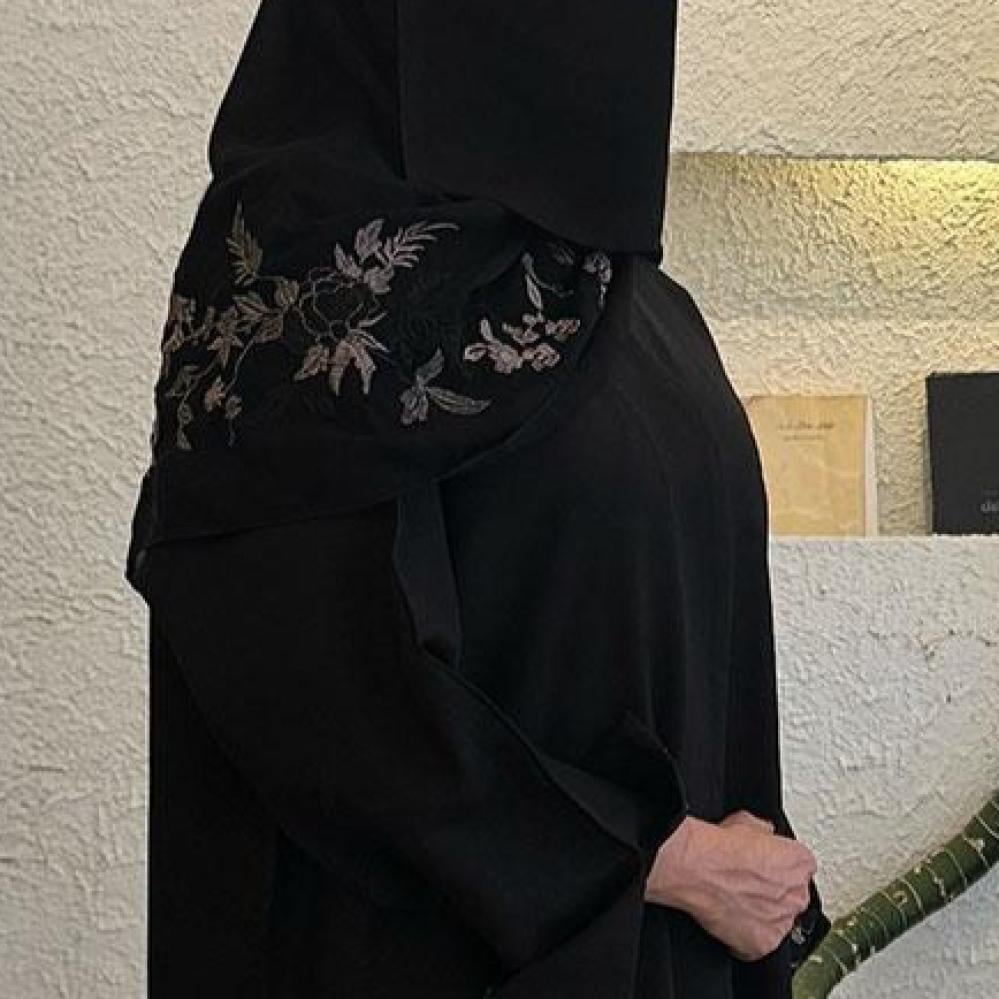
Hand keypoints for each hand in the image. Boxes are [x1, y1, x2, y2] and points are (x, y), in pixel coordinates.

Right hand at [644, 811, 816, 961]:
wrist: (697, 868)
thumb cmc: (719, 847)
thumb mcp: (747, 822)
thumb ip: (765, 833)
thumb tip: (761, 835)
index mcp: (800, 863)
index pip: (800, 867)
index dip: (779, 866)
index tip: (764, 867)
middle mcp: (797, 895)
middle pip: (793, 896)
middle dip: (774, 893)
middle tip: (748, 885)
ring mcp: (781, 922)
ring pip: (778, 921)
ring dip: (762, 915)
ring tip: (735, 902)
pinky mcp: (763, 944)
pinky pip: (759, 944)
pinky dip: (746, 936)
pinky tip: (730, 920)